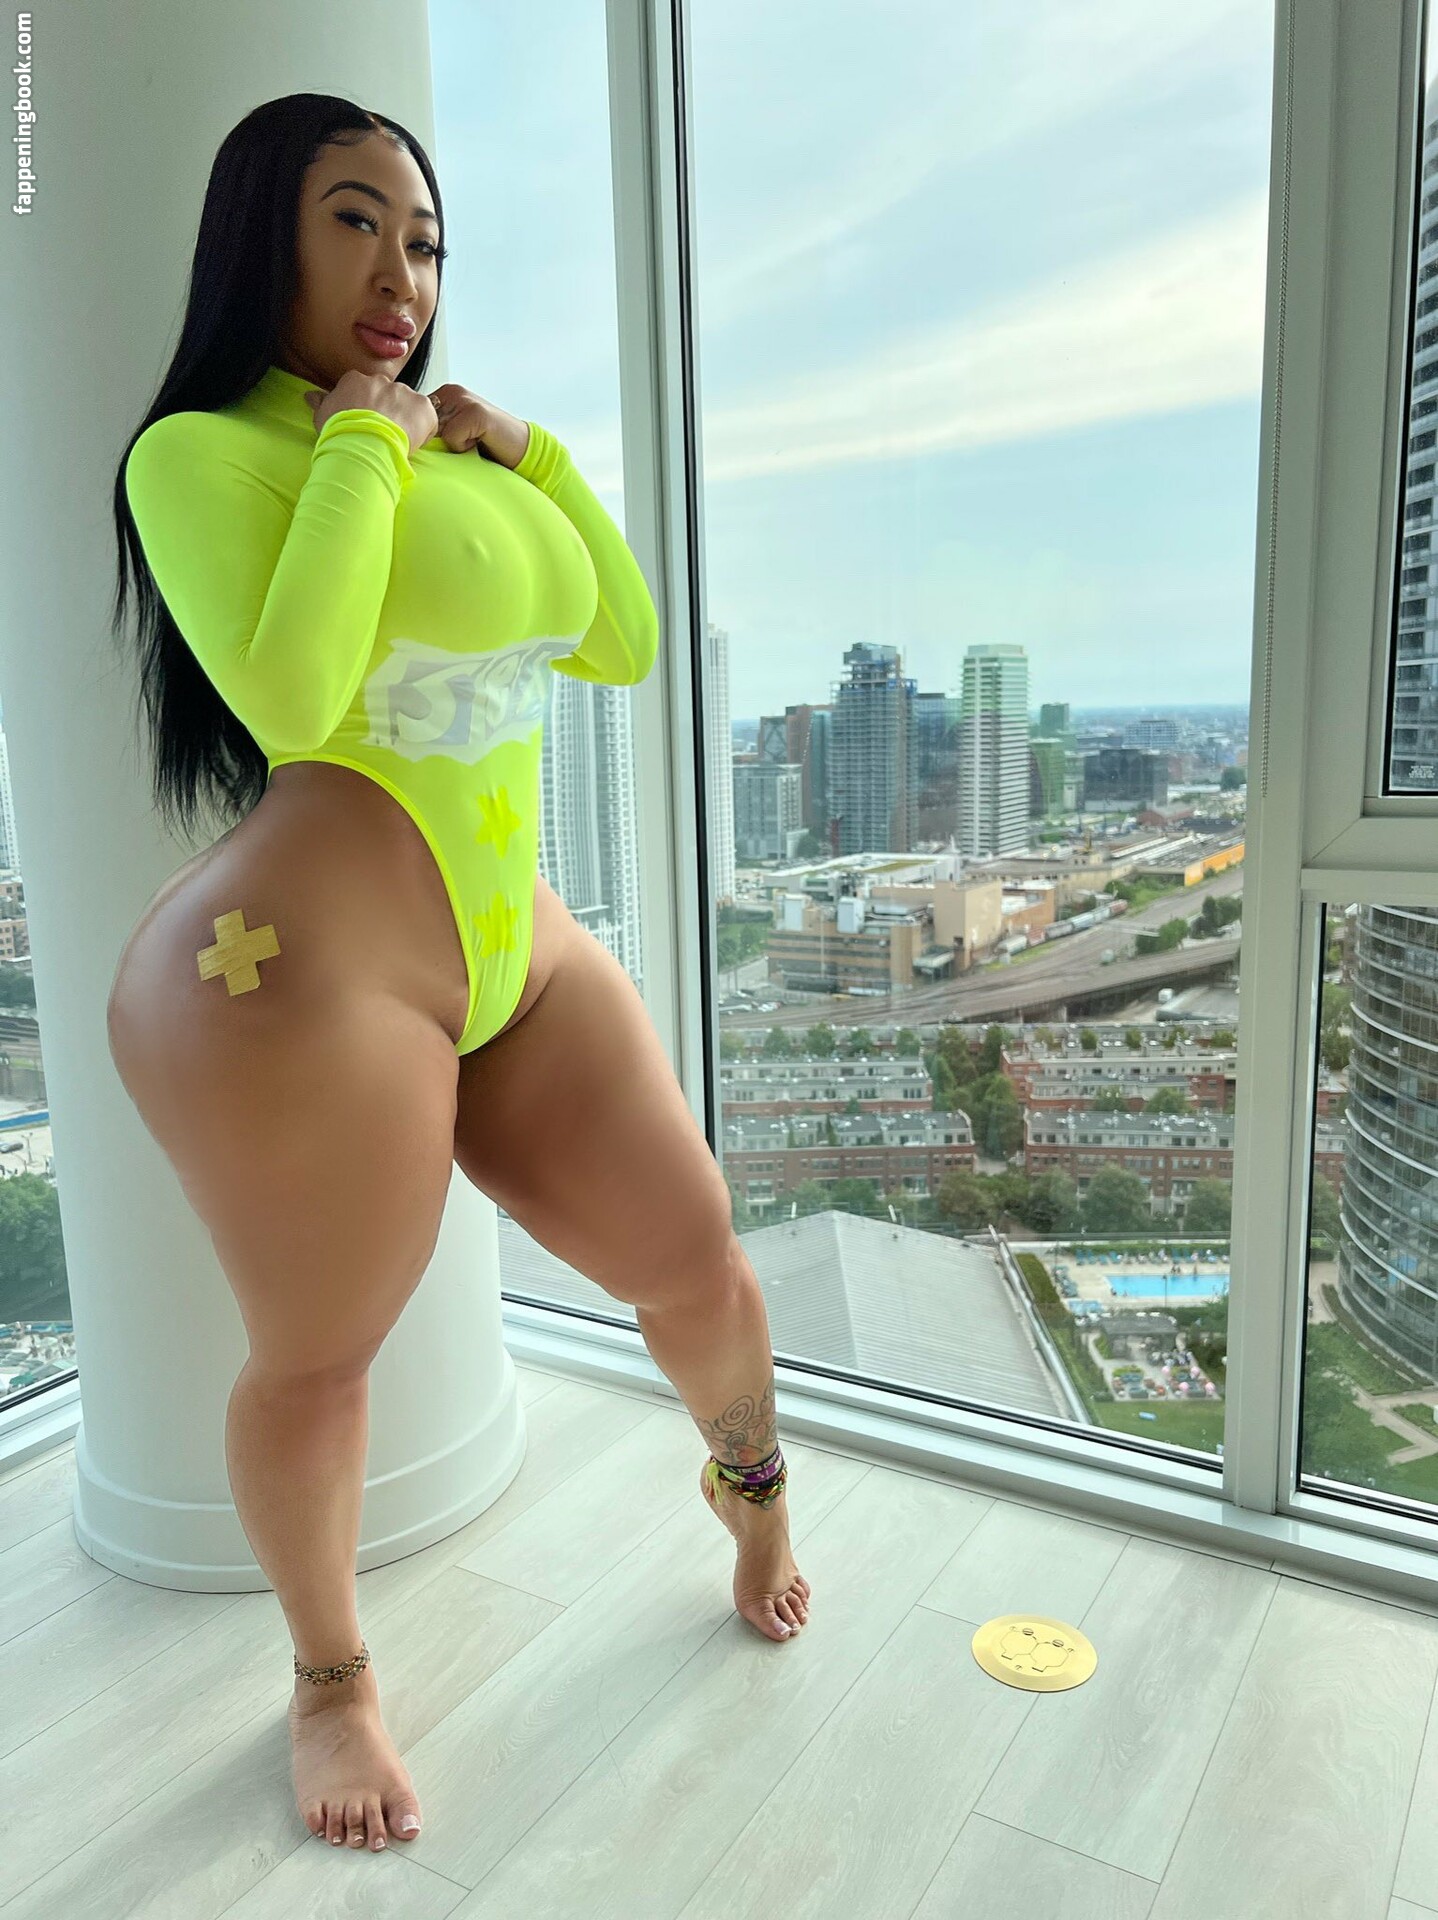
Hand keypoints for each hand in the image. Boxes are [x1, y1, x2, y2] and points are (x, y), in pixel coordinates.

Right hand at [303, 372, 437, 457]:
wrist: (364, 443)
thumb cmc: (340, 433)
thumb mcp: (323, 417)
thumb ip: (321, 403)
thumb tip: (310, 396)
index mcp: (356, 380)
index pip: (365, 389)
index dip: (368, 408)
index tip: (367, 423)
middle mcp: (381, 381)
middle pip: (389, 395)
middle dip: (388, 412)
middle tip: (383, 434)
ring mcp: (403, 391)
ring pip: (409, 405)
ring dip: (406, 420)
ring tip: (397, 440)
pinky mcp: (423, 405)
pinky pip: (428, 417)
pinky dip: (425, 429)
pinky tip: (413, 442)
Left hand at [426, 383, 530, 468]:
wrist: (519, 447)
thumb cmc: (484, 442)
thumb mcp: (454, 430)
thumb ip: (433, 428)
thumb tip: (405, 436)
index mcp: (445, 393)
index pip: (416, 415)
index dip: (428, 435)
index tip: (452, 439)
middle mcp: (453, 391)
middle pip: (425, 425)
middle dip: (439, 440)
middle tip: (464, 440)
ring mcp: (464, 399)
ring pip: (436, 432)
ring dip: (452, 445)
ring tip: (472, 440)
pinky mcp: (475, 412)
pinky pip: (452, 438)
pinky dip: (463, 448)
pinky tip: (479, 442)